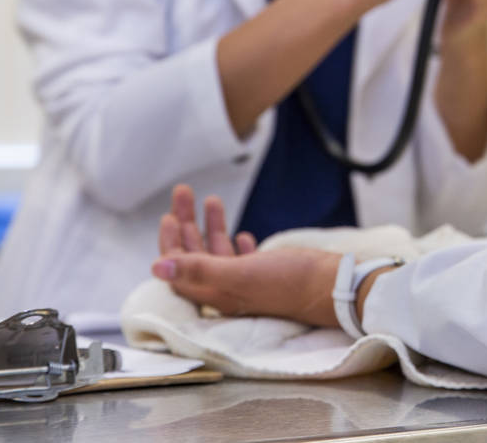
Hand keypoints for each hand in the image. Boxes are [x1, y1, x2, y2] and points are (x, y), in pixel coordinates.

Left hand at [152, 185, 341, 324]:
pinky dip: (237, 245)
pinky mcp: (269, 275)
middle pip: (197, 256)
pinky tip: (240, 235)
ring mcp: (249, 282)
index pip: (180, 270)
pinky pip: (245, 260)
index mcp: (216, 293)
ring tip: (211, 200)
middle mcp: (228, 290)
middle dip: (187, 225)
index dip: (171, 244)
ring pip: (221, 253)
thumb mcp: (237, 274)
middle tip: (184, 193)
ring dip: (212, 227)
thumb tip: (156, 268)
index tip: (169, 216)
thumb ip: (197, 269)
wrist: (331, 287)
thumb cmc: (287, 282)